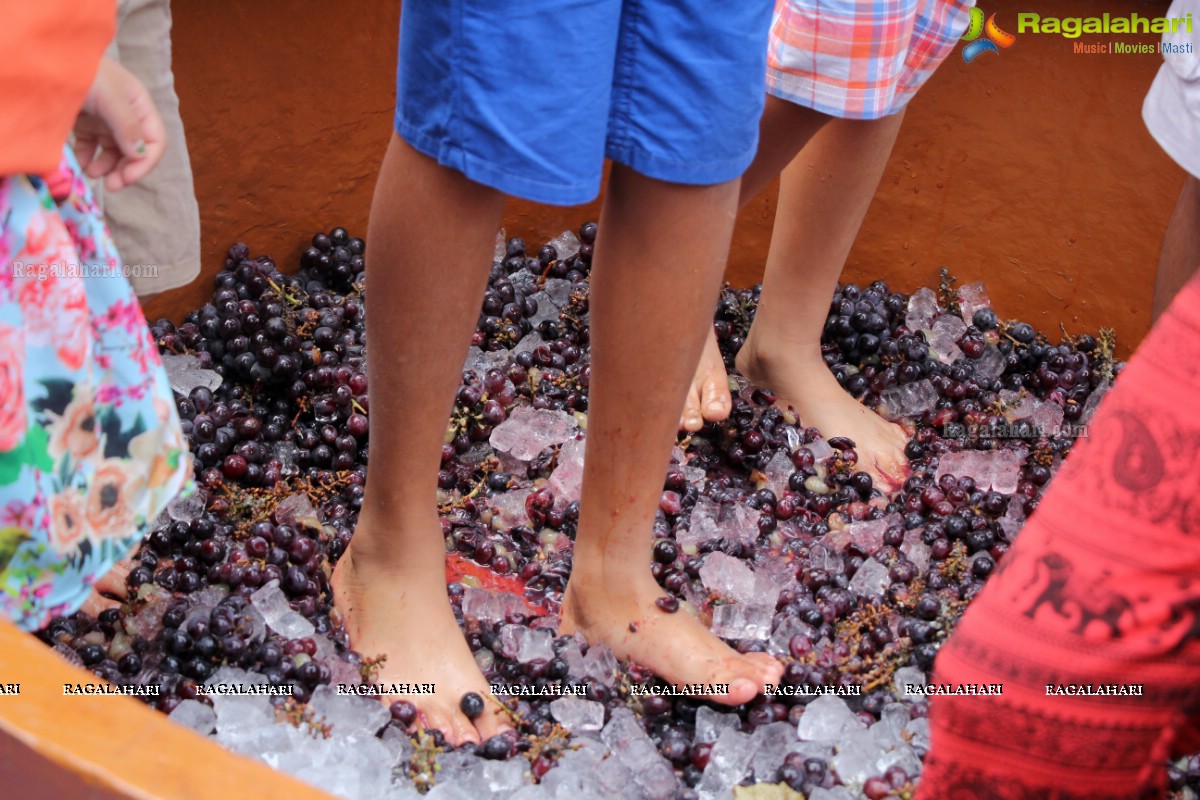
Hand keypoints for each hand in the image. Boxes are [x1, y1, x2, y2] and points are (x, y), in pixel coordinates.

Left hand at [73, 57, 166, 191]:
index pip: (154, 140)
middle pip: (135, 150)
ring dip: (107, 167)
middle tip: (112, 186)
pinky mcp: (85, 124)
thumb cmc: (84, 71)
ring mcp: (105, 120)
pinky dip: (88, 159)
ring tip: (92, 174)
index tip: (128, 177)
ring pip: (114, 153)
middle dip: (126, 169)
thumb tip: (141, 155)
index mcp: (140, 105)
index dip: (146, 162)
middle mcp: (126, 115)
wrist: (46, 58)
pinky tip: (81, 163)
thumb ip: (127, 125)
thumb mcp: (110, 96)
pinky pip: (91, 148)